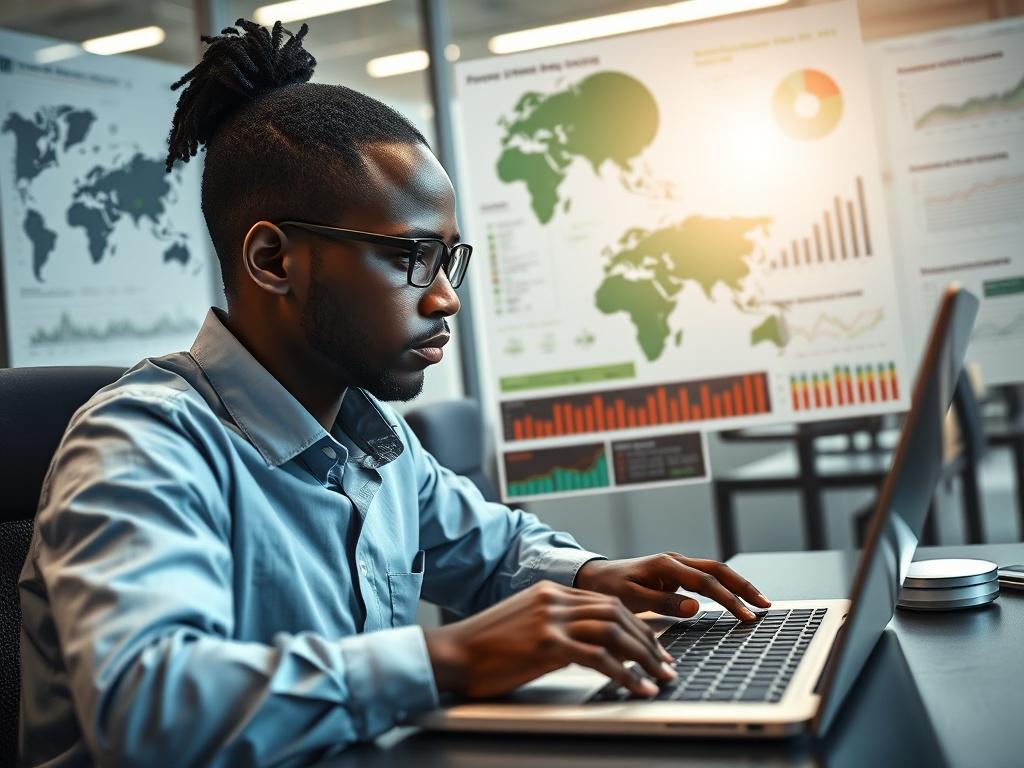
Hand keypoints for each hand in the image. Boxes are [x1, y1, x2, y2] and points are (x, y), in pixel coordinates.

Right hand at [423, 580, 676, 698]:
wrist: (450, 653)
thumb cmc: (483, 650)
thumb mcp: (525, 628)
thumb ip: (557, 629)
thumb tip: (589, 649)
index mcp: (550, 592)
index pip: (607, 602)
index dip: (637, 625)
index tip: (654, 648)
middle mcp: (554, 599)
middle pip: (617, 613)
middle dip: (649, 641)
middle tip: (666, 665)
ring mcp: (550, 619)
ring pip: (614, 631)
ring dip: (645, 657)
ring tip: (660, 678)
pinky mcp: (546, 643)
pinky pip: (598, 658)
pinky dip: (625, 675)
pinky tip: (638, 688)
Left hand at [574, 553, 770, 621]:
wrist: (594, 577)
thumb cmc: (609, 588)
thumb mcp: (630, 598)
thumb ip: (662, 602)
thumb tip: (695, 607)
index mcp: (665, 564)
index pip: (705, 581)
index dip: (728, 599)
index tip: (745, 615)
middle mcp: (674, 561)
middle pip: (718, 570)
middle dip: (743, 587)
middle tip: (765, 605)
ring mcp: (676, 566)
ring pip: (715, 572)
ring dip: (737, 586)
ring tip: (758, 602)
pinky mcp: (676, 574)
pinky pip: (706, 578)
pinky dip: (724, 587)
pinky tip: (736, 599)